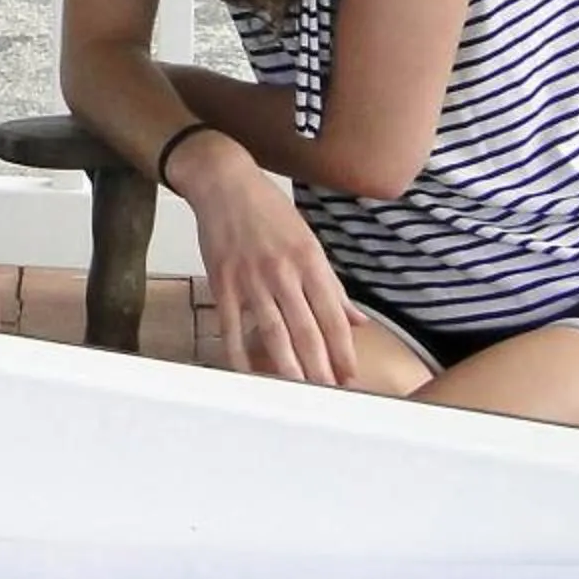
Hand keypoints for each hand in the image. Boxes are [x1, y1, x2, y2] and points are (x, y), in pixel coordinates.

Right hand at [180, 142, 358, 386]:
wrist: (224, 183)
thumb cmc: (268, 210)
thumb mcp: (309, 241)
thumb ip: (332, 284)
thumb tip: (356, 320)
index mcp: (310, 261)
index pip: (332, 316)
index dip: (343, 350)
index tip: (350, 375)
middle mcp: (284, 272)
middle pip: (306, 330)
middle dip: (320, 368)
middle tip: (328, 395)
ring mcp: (251, 279)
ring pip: (273, 333)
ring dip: (287, 367)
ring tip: (298, 393)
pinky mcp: (223, 282)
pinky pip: (232, 326)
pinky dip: (238, 353)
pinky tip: (247, 373)